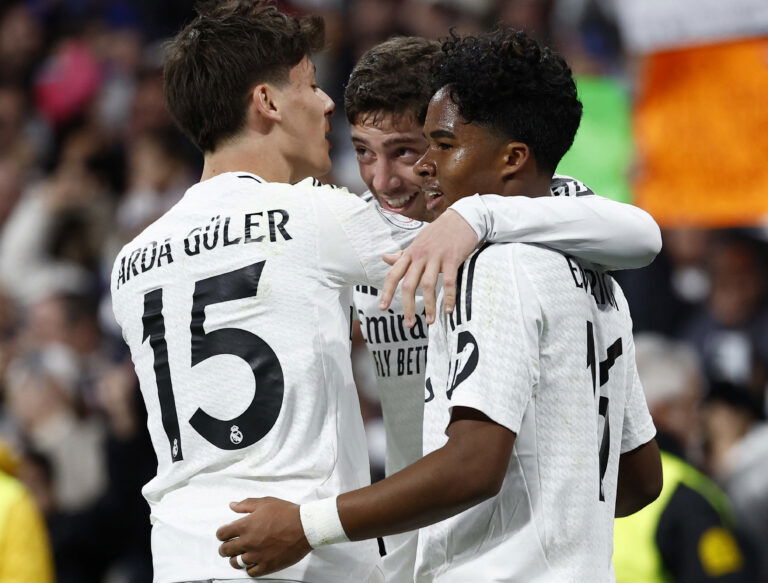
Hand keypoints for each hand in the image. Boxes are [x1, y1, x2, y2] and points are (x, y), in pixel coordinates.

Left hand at [216, 497, 310, 576]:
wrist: (306, 527)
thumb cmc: (286, 513)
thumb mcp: (265, 503)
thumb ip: (246, 504)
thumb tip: (232, 505)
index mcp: (246, 525)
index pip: (222, 534)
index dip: (221, 534)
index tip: (224, 534)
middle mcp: (248, 542)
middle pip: (225, 550)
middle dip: (224, 548)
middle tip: (229, 546)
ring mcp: (257, 556)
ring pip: (236, 563)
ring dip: (236, 559)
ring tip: (241, 555)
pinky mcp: (267, 566)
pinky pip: (250, 572)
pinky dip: (249, 568)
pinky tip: (253, 562)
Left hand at [380, 209, 478, 325]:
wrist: (462, 217)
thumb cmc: (439, 232)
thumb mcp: (418, 241)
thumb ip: (403, 254)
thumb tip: (384, 258)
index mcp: (411, 253)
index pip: (394, 274)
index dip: (386, 291)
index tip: (382, 307)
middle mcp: (420, 256)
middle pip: (409, 284)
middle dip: (407, 306)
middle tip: (409, 324)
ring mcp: (437, 257)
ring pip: (428, 285)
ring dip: (429, 306)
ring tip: (430, 322)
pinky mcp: (452, 258)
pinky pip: (449, 282)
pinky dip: (449, 298)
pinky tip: (448, 310)